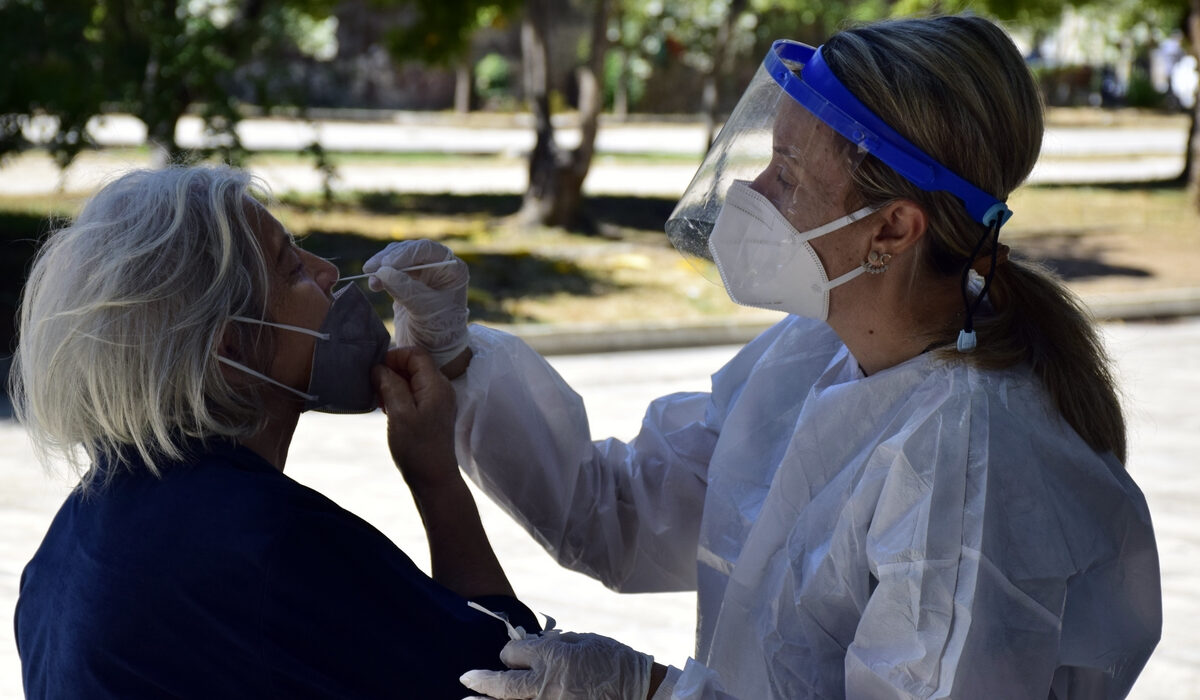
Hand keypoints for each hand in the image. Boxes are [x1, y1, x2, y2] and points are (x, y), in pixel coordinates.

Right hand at [363, 240, 469, 366]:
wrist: (435, 351)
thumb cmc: (439, 332)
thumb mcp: (425, 311)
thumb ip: (406, 291)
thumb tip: (383, 271)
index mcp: (452, 269)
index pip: (427, 250)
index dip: (405, 254)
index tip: (386, 265)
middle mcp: (439, 266)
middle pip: (410, 251)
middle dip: (389, 259)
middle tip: (371, 270)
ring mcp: (424, 272)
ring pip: (398, 257)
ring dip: (382, 266)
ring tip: (372, 281)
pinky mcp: (409, 281)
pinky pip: (392, 269)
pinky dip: (381, 274)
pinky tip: (374, 285)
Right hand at [371, 346, 458, 491]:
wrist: (434, 479)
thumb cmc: (417, 448)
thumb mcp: (399, 414)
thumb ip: (390, 386)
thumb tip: (380, 367)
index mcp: (436, 385)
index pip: (416, 354)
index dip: (394, 357)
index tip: (376, 372)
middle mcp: (441, 389)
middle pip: (415, 366)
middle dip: (392, 372)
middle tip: (375, 389)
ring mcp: (439, 401)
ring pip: (413, 380)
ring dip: (394, 385)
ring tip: (380, 402)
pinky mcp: (433, 413)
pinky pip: (415, 395)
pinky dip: (400, 397)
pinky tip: (388, 411)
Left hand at [460, 630, 652, 699]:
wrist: (642, 693)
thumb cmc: (616, 663)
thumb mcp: (586, 642)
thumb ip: (558, 643)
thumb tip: (537, 644)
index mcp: (553, 657)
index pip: (515, 654)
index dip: (511, 653)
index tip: (511, 656)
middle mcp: (546, 684)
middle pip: (504, 685)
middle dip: (482, 681)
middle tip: (465, 679)